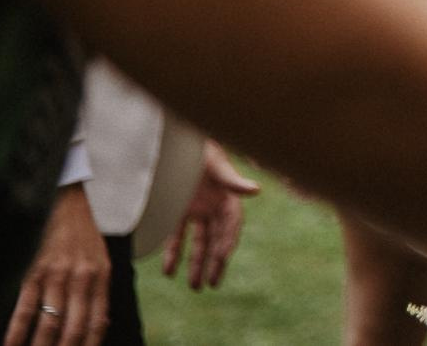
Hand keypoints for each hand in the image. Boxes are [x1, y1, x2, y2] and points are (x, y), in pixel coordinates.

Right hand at [5, 184, 108, 345]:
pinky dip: (16, 332)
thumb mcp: (100, 261)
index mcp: (100, 277)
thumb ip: (99, 292)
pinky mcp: (32, 271)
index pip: (96, 323)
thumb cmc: (82, 234)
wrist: (64, 201)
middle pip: (73, 329)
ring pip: (49, 324)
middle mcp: (81, 278)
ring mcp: (56, 275)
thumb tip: (99, 326)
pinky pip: (25, 308)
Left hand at [161, 142, 256, 289]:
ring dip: (197, 263)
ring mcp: (196, 209)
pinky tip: (169, 272)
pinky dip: (173, 253)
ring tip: (194, 286)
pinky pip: (176, 236)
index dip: (228, 242)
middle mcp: (214, 205)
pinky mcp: (177, 210)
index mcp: (227, 195)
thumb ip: (233, 180)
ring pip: (199, 242)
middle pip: (217, 239)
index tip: (221, 260)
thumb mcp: (215, 164)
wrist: (173, 140)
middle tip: (212, 285)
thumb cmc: (198, 148)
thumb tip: (257, 190)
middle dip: (215, 262)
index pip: (231, 225)